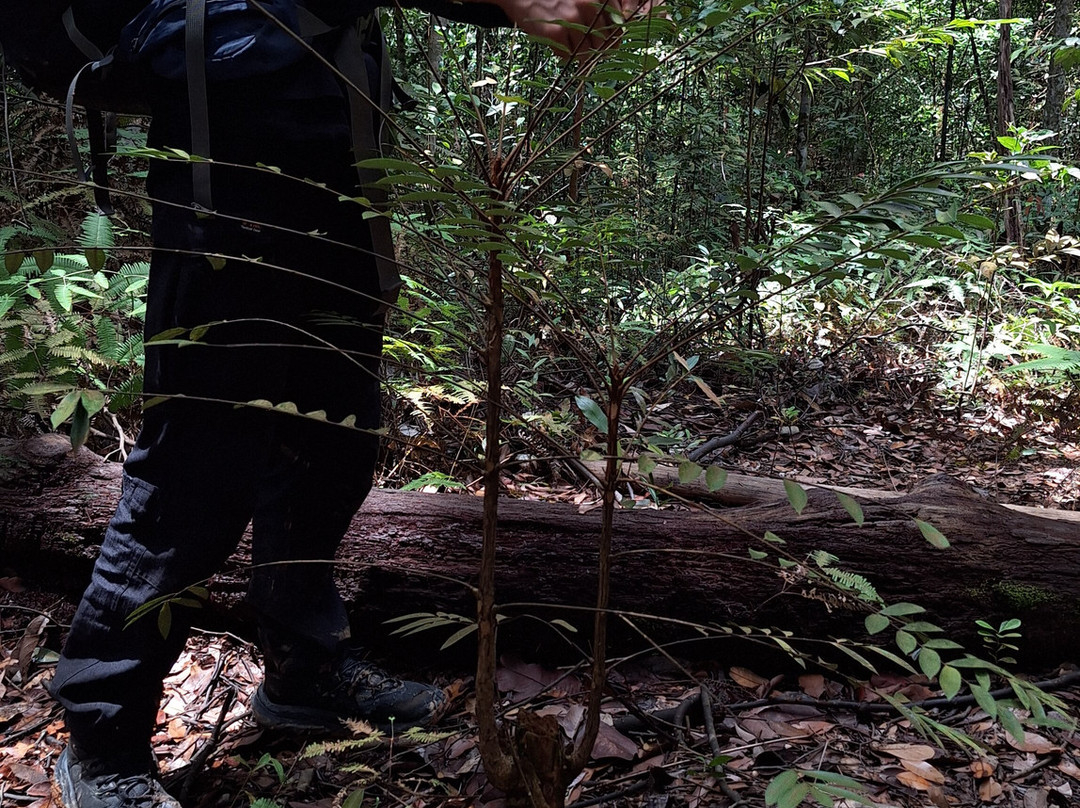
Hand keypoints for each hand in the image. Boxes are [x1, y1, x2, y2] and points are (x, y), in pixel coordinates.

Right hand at [492, 0, 655, 60]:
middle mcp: (589, 6)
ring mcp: (573, 20)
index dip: (614, 39)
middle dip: (596, 50)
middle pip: (604, 43)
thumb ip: (599, 13)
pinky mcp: (557, 34)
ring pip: (587, 52)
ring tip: (567, 42)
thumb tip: (615, 39)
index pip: (618, 26)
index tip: (608, 46)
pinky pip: (569, 56)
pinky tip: (556, 42)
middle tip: (584, 48)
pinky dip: (563, 54)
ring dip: (579, 53)